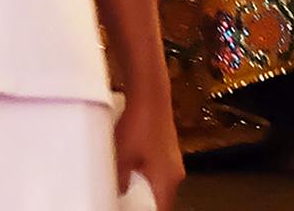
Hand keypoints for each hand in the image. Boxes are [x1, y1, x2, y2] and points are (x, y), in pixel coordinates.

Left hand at [115, 82, 184, 207]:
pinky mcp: (167, 149)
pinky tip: (131, 167)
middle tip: (127, 202)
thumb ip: (120, 180)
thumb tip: (118, 193)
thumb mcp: (122, 157)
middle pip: (161, 199)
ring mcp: (172, 160)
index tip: (132, 209)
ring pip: (159, 184)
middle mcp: (175, 173)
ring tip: (126, 187)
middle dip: (145, 202)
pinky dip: (146, 173)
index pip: (160, 210)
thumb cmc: (140, 124)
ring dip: (145, 187)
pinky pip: (158, 170)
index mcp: (167, 180)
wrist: (149, 95)